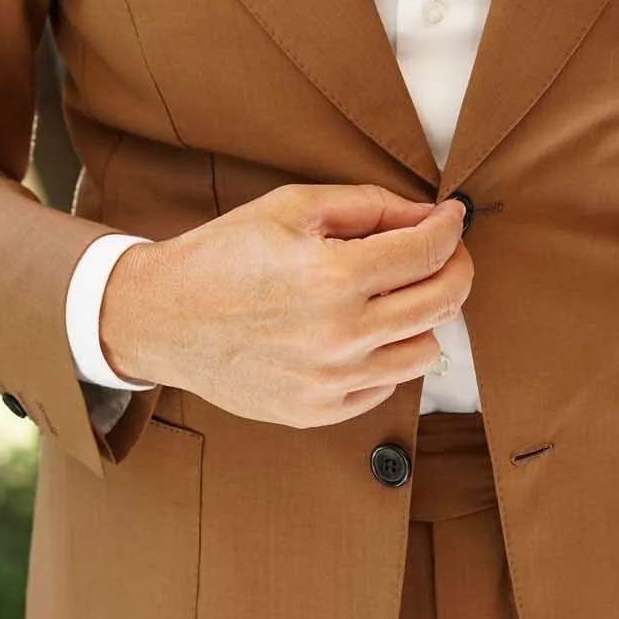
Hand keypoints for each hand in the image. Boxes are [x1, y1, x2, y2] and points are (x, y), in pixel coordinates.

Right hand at [98, 184, 472, 428]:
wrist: (162, 319)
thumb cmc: (224, 255)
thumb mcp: (292, 207)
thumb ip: (368, 206)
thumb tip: (429, 215)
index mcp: (333, 277)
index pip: (429, 251)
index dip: (451, 227)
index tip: (452, 218)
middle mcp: (340, 336)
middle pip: (442, 302)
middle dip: (456, 266)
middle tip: (444, 251)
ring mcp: (331, 382)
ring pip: (426, 351)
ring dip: (424, 317)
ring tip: (396, 295)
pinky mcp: (318, 412)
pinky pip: (387, 386)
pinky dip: (387, 355)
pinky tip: (359, 331)